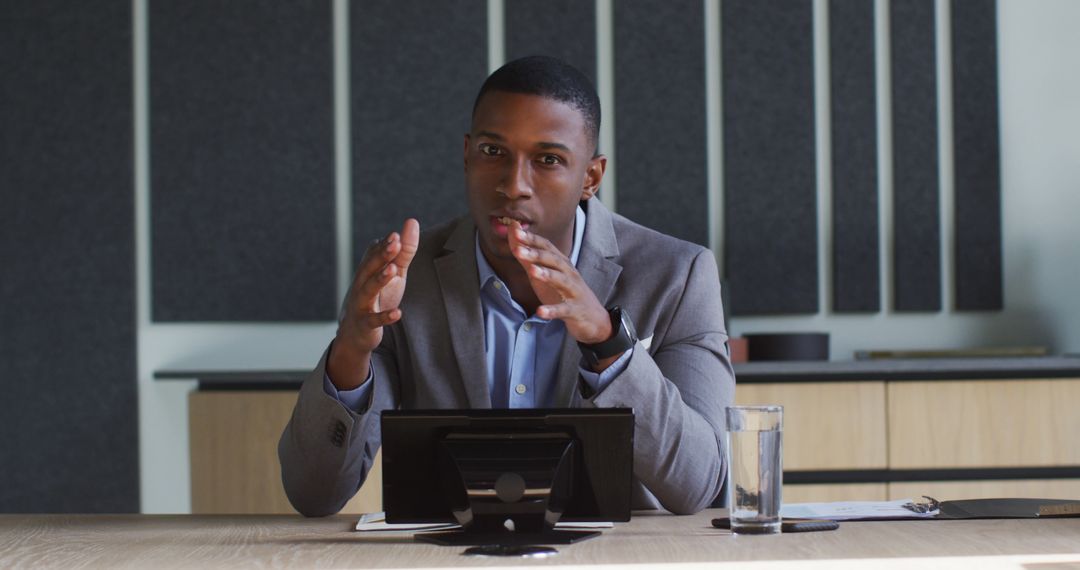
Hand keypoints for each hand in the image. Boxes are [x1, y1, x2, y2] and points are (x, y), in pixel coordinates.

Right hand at [329, 219, 419, 388]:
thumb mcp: (394, 274)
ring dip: (380, 279)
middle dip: (381, 255)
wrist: (355, 332)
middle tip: (395, 242)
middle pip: (369, 267)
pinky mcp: (365, 324)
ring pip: (368, 290)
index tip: (397, 235)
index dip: (386, 245)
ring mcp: (361, 304)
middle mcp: (361, 284)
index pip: (375, 254)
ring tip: (393, 270)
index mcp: (368, 270)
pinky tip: (398, 313)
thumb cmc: (378, 297)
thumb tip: (412, 222)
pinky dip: (384, 317)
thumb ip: (404, 251)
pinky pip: (373, 320)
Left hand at [508, 221, 612, 346]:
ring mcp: (573, 291)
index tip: (516, 232)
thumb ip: (528, 257)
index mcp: (561, 263)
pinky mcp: (575, 310)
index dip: (532, 240)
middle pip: (554, 260)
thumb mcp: (544, 274)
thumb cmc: (564, 292)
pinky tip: (540, 312)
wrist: (593, 317)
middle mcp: (569, 273)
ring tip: (532, 271)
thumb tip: (513, 233)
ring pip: (561, 280)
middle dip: (536, 254)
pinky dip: (552, 311)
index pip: (547, 247)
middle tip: (518, 250)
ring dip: (547, 275)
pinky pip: (563, 310)